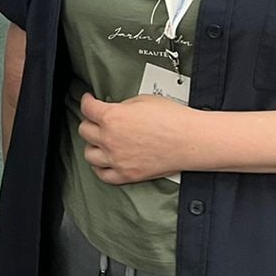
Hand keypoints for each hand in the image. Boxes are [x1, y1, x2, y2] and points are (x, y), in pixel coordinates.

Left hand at [77, 92, 198, 184]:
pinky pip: (103, 175)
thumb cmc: (173, 120)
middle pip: (85, 131)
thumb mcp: (143, 100)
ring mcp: (117, 159)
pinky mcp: (127, 174)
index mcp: (112, 117)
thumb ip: (123, 106)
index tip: (88, 101)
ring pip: (89, 154)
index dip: (86, 101)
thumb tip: (117, 110)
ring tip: (99, 141)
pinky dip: (100, 168)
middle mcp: (110, 139)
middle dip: (90, 122)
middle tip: (96, 120)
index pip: (87, 108)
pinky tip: (103, 162)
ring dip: (93, 145)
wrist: (190, 140)